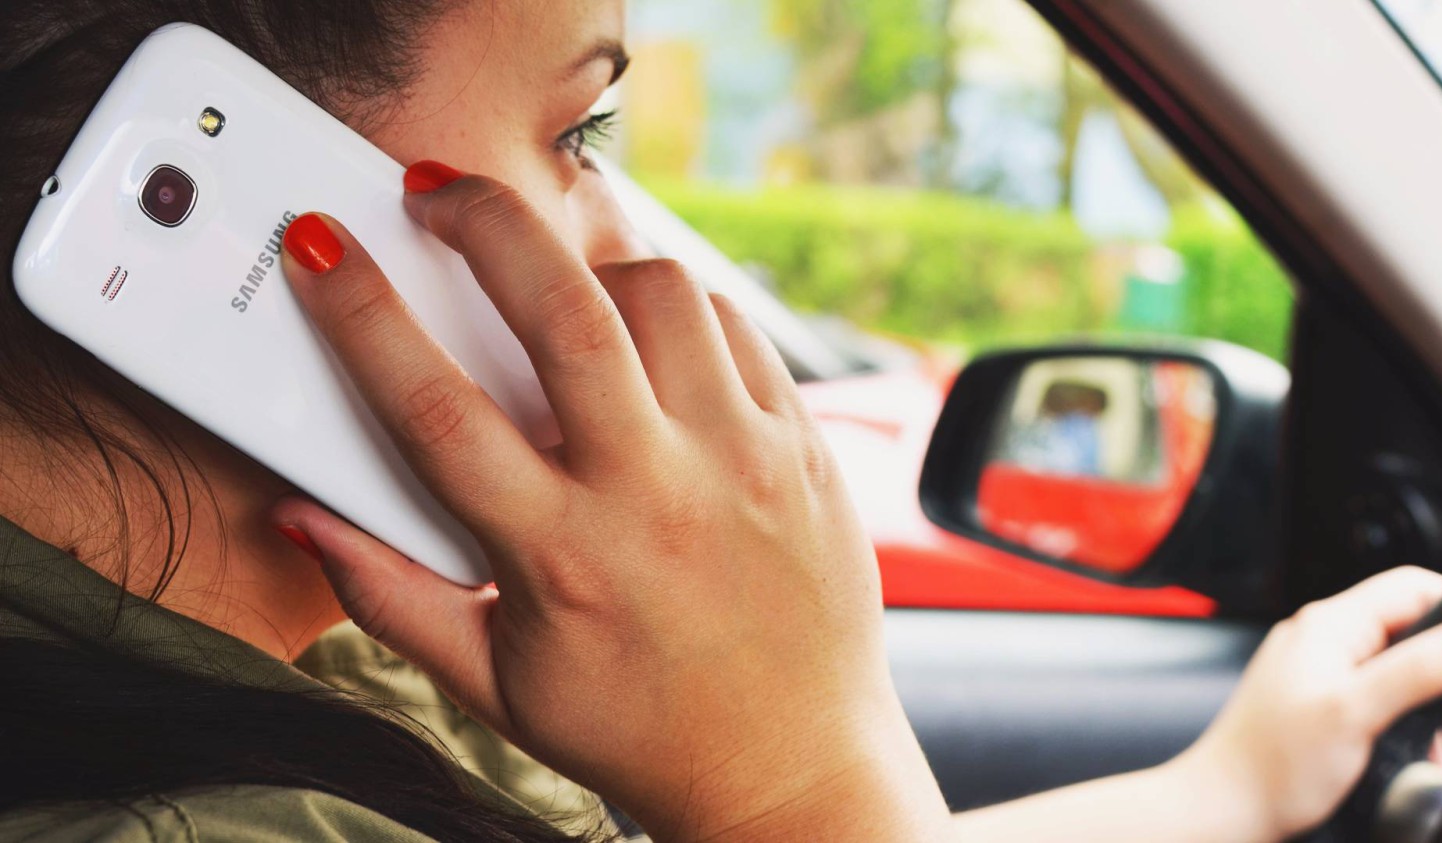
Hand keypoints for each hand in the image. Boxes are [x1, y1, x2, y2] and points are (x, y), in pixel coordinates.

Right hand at [270, 170, 950, 841]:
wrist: (790, 766)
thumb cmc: (637, 729)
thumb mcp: (495, 683)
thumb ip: (390, 596)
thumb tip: (305, 519)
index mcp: (561, 557)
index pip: (435, 408)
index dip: (360, 311)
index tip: (320, 246)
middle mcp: (656, 494)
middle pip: (563, 312)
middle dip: (483, 222)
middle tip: (437, 191)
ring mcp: (741, 460)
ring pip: (661, 295)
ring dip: (590, 262)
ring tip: (554, 279)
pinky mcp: (802, 446)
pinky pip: (735, 326)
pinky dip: (677, 305)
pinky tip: (644, 328)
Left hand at [1173, 567, 1441, 840]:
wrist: (1224, 808)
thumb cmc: (1272, 764)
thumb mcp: (1355, 711)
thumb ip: (1416, 669)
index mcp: (1329, 624)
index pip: (1412, 587)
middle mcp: (1322, 639)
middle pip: (1413, 632)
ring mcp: (1319, 671)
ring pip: (1402, 671)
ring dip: (1432, 708)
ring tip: (1440, 747)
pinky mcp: (1319, 704)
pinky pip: (1380, 699)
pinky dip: (1406, 724)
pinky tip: (1414, 755)